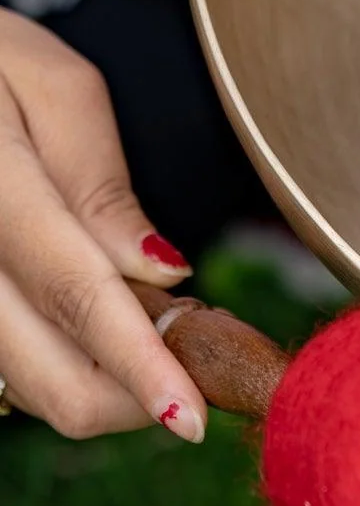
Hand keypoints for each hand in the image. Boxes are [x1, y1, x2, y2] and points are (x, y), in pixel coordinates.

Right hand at [0, 9, 208, 438]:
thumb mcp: (52, 85)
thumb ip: (101, 184)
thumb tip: (162, 273)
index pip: (73, 294)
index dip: (139, 366)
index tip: (194, 420)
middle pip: (51, 379)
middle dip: (138, 394)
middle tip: (195, 348)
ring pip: (33, 391)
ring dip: (108, 380)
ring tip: (145, 312)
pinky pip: (12, 371)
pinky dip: (68, 363)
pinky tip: (98, 316)